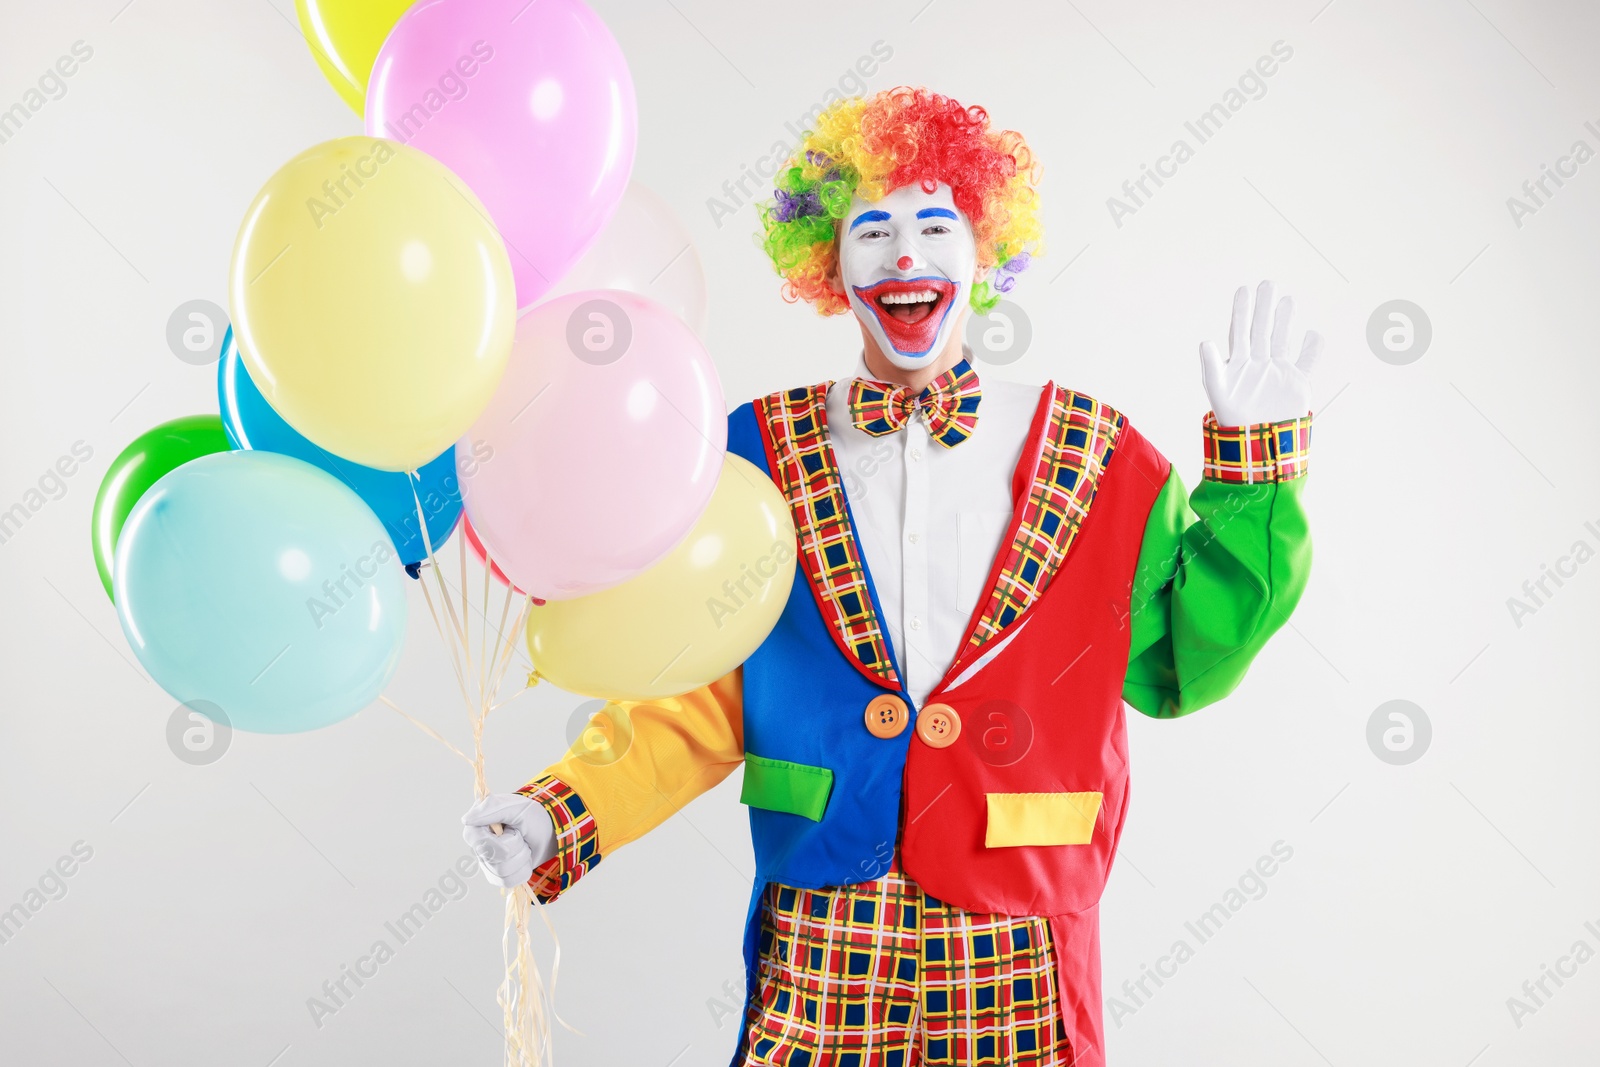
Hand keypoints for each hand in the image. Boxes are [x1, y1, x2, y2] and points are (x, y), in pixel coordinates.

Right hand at [461, 793, 557, 887]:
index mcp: (477, 825)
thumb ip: (491, 808)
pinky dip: (523, 869)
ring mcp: (486, 862)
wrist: (548, 831)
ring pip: (502, 872)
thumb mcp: (515, 806)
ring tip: (524, 845)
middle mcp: (478, 845)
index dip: (496, 843)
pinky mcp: (497, 876)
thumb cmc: (531, 815)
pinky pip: (508, 882)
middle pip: (493, 860)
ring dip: (522, 857)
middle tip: (521, 835)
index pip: (476, 840)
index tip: (514, 833)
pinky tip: (523, 858)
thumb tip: (466, 819)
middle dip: (516, 847)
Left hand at [1199, 281, 1321, 425]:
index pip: (1240, 330)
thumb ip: (1212, 366)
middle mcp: (1258, 363)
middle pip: (1262, 329)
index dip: (1241, 311)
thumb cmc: (1232, 417)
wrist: (1257, 440)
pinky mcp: (1296, 382)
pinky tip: (1313, 334)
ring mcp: (1277, 371)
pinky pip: (1307, 361)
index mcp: (1238, 362)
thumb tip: (1205, 342)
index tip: (1244, 289)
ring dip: (1285, 320)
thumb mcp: (1218, 391)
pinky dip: (1312, 348)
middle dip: (1265, 307)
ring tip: (1289, 299)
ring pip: (1283, 339)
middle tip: (1269, 283)